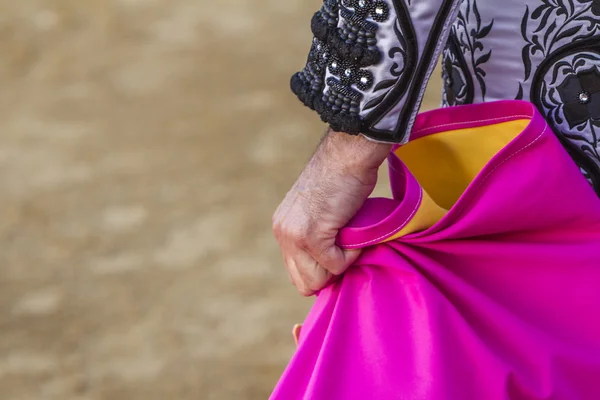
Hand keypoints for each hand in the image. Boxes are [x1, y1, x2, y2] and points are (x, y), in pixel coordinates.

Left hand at [273, 130, 390, 295]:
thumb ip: (315, 234)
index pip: (296, 272)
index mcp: (283, 227)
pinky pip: (335, 265)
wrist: (348, 154)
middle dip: (329, 274)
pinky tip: (355, 231)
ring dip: (339, 266)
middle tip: (346, 251)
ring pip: (317, 280)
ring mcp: (294, 235)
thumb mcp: (319, 210)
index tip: (339, 254)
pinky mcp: (311, 236)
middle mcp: (282, 233)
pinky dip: (352, 255)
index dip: (321, 271)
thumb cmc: (344, 177)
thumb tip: (329, 263)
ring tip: (350, 240)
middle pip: (304, 283)